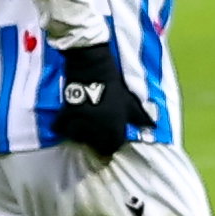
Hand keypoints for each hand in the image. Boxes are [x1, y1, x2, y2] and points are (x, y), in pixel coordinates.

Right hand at [53, 41, 144, 159]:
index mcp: (114, 127)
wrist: (92, 67)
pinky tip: (68, 123)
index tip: (109, 142)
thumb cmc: (114, 85)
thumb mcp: (130, 102)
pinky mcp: (66, 113)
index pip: (112, 147)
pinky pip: (62, 127)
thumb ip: (140, 117)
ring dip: (80, 135)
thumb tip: (152, 127)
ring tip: (83, 129)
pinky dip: (64, 127)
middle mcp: (97, 128)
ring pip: (78, 137)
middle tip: (96, 136)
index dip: (111, 146)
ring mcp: (81, 121)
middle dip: (96, 143)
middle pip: (94, 145)